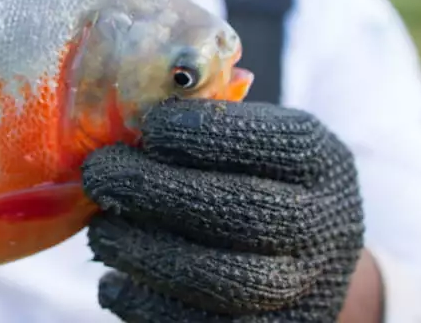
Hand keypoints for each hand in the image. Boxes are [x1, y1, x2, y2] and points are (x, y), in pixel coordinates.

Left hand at [82, 99, 365, 321]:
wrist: (310, 268)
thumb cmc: (261, 183)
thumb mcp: (258, 143)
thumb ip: (208, 128)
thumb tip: (126, 118)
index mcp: (319, 163)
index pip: (271, 142)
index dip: (207, 134)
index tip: (150, 127)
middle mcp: (320, 227)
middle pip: (239, 211)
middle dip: (156, 190)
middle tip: (100, 173)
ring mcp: (300, 290)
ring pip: (216, 277)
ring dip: (143, 251)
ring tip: (101, 230)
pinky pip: (194, 322)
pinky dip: (145, 302)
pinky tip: (115, 280)